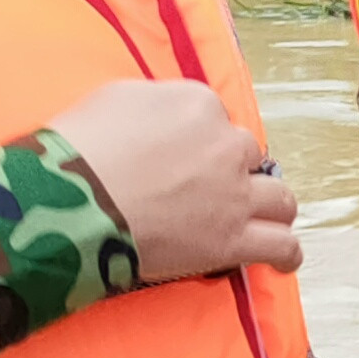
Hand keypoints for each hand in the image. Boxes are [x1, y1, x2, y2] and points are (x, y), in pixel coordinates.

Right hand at [51, 79, 301, 282]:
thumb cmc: (78, 149)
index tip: (186, 155)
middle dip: (234, 170)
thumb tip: (165, 117)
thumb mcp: (115, 98)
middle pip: (248, 156)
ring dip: (271, 207)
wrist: (72, 200)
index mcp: (198, 105)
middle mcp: (227, 146)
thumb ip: (154, 101)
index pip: (216, 118)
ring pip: (279, 198)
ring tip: (261, 219)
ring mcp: (235, 195)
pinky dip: (285, 253)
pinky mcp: (233, 240)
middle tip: (211, 189)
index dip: (202, 139)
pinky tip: (282, 259)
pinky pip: (280, 246)